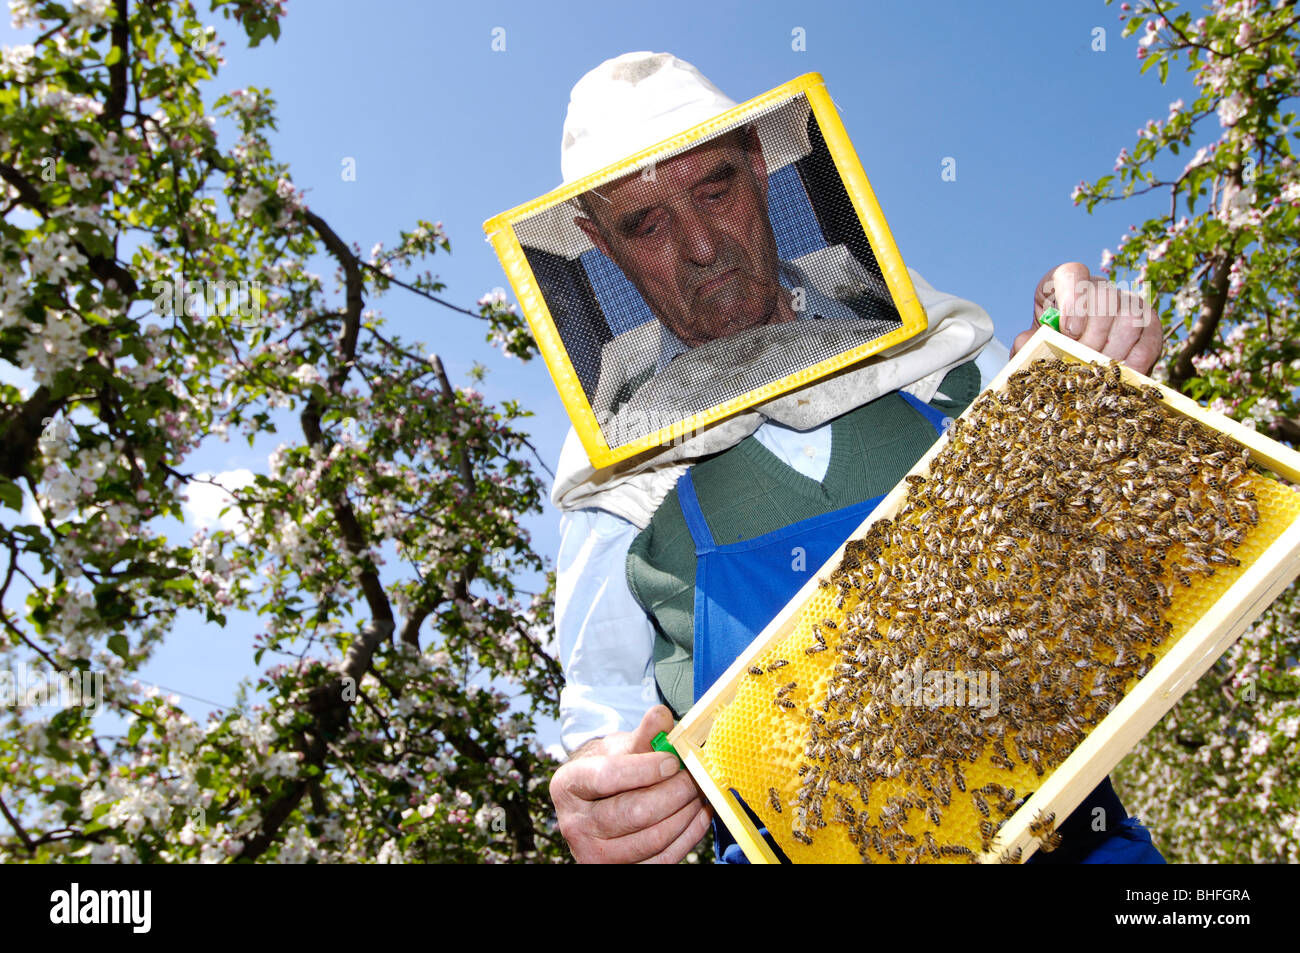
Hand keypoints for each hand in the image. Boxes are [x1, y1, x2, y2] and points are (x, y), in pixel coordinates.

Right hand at [549, 705, 712, 863]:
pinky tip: (698, 814)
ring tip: (698, 792)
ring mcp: (595, 854)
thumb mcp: (621, 746)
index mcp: (568, 785)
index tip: (673, 760)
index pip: (607, 777)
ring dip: (685, 814)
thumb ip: (644, 732)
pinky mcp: (620, 870)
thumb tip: (662, 715)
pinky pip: (663, 860)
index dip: (646, 769)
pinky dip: (688, 836)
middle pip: (633, 812)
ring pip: (652, 839)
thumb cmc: (612, 768)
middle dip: (673, 792)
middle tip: (693, 776)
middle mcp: (574, 824)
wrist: (600, 802)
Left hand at [1012, 262, 1161, 375]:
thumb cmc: (1048, 350)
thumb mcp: (1032, 347)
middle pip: (1106, 296)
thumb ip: (1027, 344)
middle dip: (1094, 334)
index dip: (1073, 300)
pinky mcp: (1149, 324)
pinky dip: (1136, 360)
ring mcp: (1127, 303)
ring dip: (1114, 349)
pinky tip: (1119, 376)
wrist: (1075, 367)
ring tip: (1098, 372)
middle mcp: (1098, 287)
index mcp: (1063, 285)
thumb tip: (1027, 342)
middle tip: (1082, 360)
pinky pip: (1151, 336)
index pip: (1072, 274)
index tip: (1068, 331)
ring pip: (1132, 316)